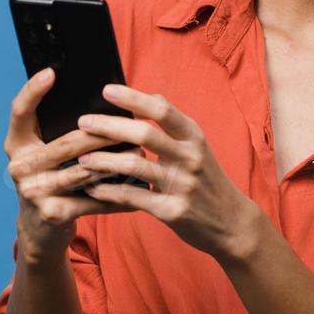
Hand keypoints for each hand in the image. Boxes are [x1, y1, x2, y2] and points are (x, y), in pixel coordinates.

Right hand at [4, 68, 133, 264]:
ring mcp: (34, 191)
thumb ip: (53, 134)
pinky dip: (118, 196)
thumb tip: (96, 107)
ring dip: (117, 162)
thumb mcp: (41, 157)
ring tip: (140, 153)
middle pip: (67, 142)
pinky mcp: (53, 213)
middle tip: (130, 123)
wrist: (38, 232)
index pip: (19, 111)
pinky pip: (93, 200)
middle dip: (103, 133)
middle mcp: (20, 166)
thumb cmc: (48, 182)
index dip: (32, 90)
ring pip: (85, 170)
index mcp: (16, 145)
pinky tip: (139, 191)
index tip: (51, 72)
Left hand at [76, 84, 264, 263]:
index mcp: (194, 137)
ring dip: (103, 160)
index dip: (133, 98)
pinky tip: (92, 187)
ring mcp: (181, 184)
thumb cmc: (206, 180)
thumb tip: (143, 98)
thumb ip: (171, 127)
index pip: (162, 109)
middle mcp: (190, 157)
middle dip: (109, 126)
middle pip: (144, 134)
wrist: (232, 223)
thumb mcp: (197, 148)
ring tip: (81, 158)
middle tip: (83, 122)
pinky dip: (108, 190)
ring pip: (134, 165)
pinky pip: (132, 197)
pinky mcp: (171, 211)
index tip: (107, 90)